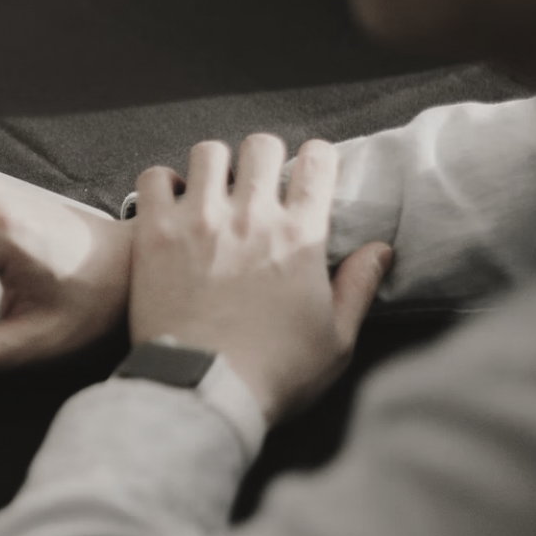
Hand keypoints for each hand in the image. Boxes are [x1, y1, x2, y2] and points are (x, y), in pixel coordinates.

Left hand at [129, 135, 392, 422]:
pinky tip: (171, 202)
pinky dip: (164, 182)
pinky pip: (155, 178)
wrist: (203, 390)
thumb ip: (359, 287)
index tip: (310, 169)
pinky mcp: (154, 233)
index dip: (317, 158)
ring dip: (214, 165)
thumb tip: (380, 249)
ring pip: (208, 152)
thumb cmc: (274, 373)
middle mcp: (251, 217)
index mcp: (300, 236)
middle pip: (261, 146)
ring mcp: (199, 220)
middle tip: (258, 181)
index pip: (317, 162)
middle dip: (264, 157)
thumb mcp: (336, 339)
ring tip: (213, 188)